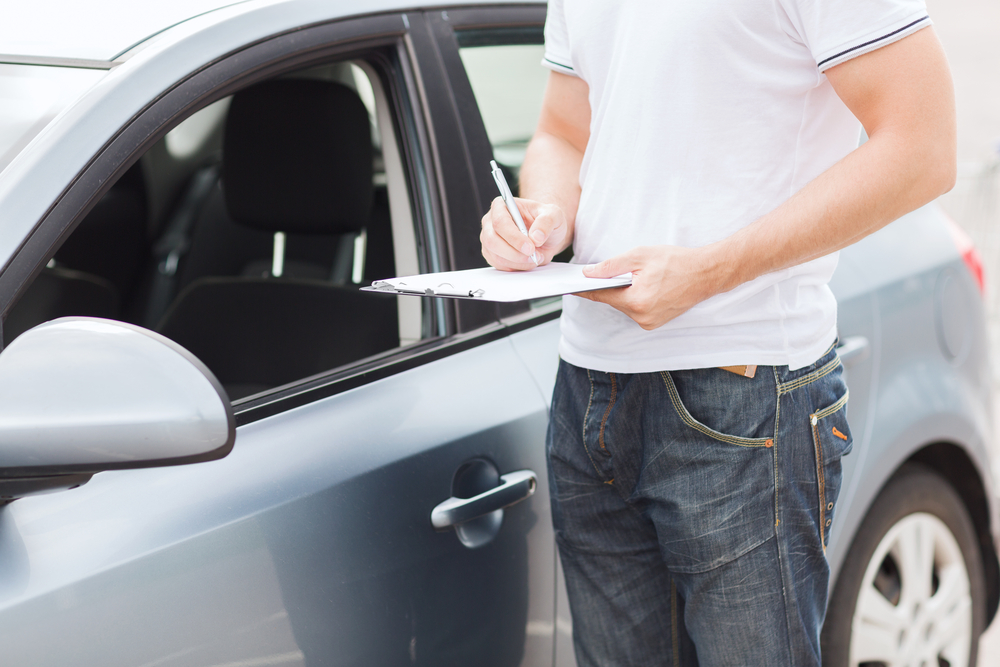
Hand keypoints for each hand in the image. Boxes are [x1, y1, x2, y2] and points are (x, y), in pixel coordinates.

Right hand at [480, 196, 570, 270]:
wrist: (544, 234)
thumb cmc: (545, 220)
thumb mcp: (553, 214)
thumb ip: (547, 221)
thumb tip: (536, 237)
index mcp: (501, 206)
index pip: (500, 222)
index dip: (514, 237)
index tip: (530, 247)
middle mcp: (490, 222)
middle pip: (492, 241)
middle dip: (514, 253)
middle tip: (534, 256)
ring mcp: (488, 239)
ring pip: (496, 256)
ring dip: (518, 262)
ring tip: (536, 257)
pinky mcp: (491, 254)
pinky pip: (499, 265)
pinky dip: (516, 267)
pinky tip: (528, 261)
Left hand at [577, 245, 724, 329]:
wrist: (707, 273)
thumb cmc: (677, 261)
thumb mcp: (640, 256)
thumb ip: (611, 266)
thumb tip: (588, 273)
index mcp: (636, 301)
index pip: (601, 296)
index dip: (584, 289)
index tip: (569, 286)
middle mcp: (642, 317)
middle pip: (613, 301)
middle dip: (607, 287)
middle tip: (598, 273)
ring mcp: (649, 322)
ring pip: (624, 306)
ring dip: (622, 293)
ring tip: (630, 277)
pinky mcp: (656, 322)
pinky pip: (635, 310)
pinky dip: (633, 298)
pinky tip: (639, 286)